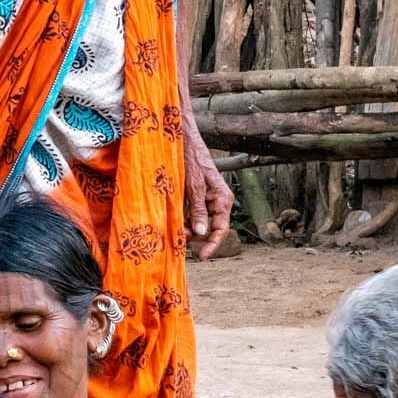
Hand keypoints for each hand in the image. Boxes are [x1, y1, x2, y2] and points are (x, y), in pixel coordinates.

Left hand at [183, 122, 232, 258]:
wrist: (184, 140)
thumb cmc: (191, 159)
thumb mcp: (194, 187)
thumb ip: (198, 210)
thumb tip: (202, 233)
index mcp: (223, 199)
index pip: (222, 229)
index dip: (212, 245)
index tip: (200, 257)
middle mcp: (218, 201)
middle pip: (211, 228)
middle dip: (196, 236)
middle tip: (178, 237)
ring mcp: (208, 198)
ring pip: (200, 222)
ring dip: (188, 228)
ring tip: (174, 228)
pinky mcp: (197, 195)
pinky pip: (193, 213)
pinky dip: (185, 219)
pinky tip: (174, 220)